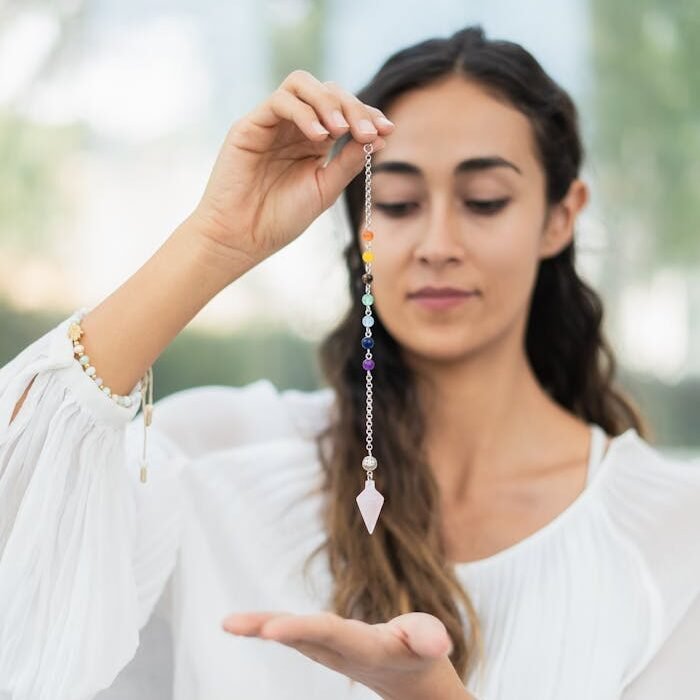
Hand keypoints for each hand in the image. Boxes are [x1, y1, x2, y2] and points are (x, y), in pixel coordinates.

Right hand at [190, 69, 394, 272]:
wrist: (242, 238)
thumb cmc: (280, 219)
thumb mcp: (324, 189)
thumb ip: (348, 162)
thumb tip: (380, 138)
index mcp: (313, 142)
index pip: (344, 112)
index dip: (367, 114)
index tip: (387, 130)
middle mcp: (293, 127)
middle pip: (327, 91)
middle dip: (353, 107)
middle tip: (367, 131)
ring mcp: (272, 123)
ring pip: (302, 84)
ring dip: (328, 102)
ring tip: (341, 130)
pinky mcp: (250, 125)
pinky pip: (280, 101)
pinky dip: (303, 112)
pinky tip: (319, 137)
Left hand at [222, 609, 467, 699]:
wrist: (412, 683)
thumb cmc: (421, 656)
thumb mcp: (430, 644)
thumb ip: (429, 639)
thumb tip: (438, 643)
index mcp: (364, 649)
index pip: (328, 634)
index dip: (300, 629)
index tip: (270, 631)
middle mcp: (340, 652)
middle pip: (300, 637)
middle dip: (268, 628)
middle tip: (231, 624)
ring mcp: (330, 651)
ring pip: (292, 636)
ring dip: (260, 627)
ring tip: (228, 623)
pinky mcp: (324, 645)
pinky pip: (293, 633)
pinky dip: (268, 626)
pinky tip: (245, 625)